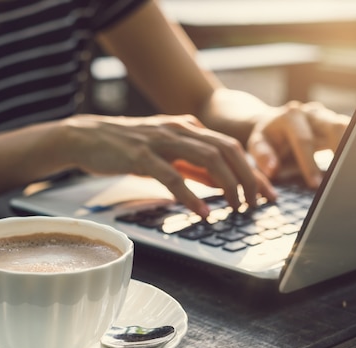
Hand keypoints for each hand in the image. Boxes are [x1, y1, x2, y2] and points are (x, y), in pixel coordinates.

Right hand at [62, 114, 274, 215]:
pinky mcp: (141, 155)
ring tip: (236, 208)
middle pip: (227, 150)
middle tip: (256, 205)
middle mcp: (180, 129)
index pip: (232, 147)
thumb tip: (221, 183)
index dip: (254, 171)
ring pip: (207, 159)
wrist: (87, 137)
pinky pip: (172, 176)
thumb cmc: (128, 147)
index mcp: (189, 128)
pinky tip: (202, 212)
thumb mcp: (167, 152)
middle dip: (248, 178)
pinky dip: (191, 196)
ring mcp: (161, 140)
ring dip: (228, 185)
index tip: (268, 194)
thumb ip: (194, 165)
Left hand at [247, 101, 349, 187]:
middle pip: (334, 127)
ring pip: (347, 127)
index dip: (310, 164)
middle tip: (345, 174)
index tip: (315, 185)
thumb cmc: (267, 138)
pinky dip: (354, 148)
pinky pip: (350, 133)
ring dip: (353, 147)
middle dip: (342, 150)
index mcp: (290, 117)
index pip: (304, 141)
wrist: (274, 123)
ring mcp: (326, 116)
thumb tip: (272, 169)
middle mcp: (311, 112)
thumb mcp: (257, 146)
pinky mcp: (336, 123)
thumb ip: (262, 157)